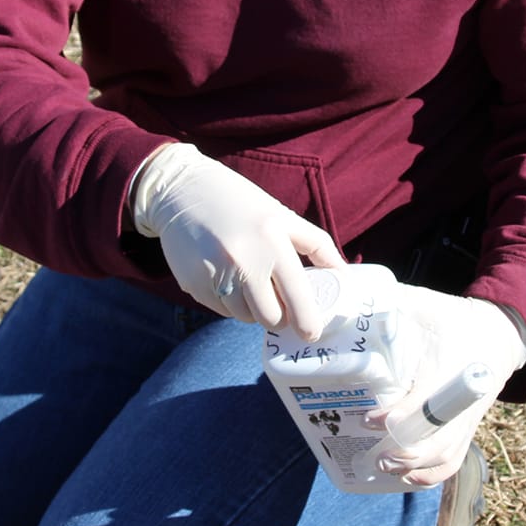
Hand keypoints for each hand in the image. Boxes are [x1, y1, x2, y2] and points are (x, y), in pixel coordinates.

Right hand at [132, 143, 344, 337]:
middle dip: (277, 317)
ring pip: (243, 317)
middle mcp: (243, 260)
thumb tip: (343, 274)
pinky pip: (220, 309)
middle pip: (270, 318)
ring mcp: (215, 274)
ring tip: (246, 281)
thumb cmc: (240, 203)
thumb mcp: (282, 215)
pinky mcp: (193, 283)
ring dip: (250, 308)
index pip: (297, 298)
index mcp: (272, 241)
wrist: (182, 191)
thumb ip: (317, 245)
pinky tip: (224, 275)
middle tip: (277, 304)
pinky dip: (227, 301)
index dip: (308, 324)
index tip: (311, 334)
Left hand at [366, 284, 525, 485]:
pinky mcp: (469, 426)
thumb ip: (388, 306)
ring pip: (448, 454)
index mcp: (449, 367)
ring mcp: (468, 416)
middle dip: (407, 453)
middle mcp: (461, 398)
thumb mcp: (423, 304)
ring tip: (386, 468)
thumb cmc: (451, 318)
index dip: (397, 416)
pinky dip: (433, 473)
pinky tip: (408, 478)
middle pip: (439, 439)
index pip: (424, 401)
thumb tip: (343, 308)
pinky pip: (455, 458)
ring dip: (417, 469)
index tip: (369, 420)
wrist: (497, 334)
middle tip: (378, 456)